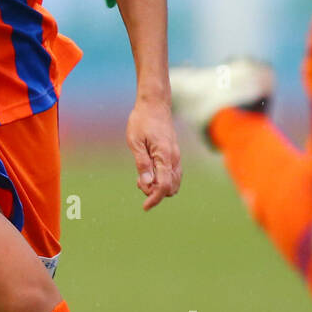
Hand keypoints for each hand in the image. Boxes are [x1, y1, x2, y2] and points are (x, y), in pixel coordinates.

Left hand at [126, 96, 181, 210]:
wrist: (154, 104)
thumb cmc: (142, 121)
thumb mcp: (135, 142)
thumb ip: (142, 164)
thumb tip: (146, 184)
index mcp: (165, 156)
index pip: (163, 186)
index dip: (154, 199)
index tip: (145, 207)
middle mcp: (174, 158)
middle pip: (170, 188)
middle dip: (155, 192)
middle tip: (139, 181)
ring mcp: (176, 156)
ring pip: (174, 182)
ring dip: (159, 185)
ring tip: (142, 176)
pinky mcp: (174, 154)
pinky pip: (173, 174)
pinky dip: (163, 178)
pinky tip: (149, 171)